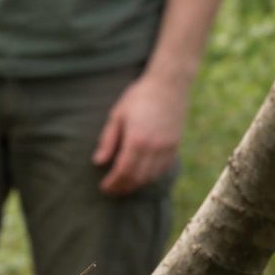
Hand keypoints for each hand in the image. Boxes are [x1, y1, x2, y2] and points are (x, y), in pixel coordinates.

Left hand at [93, 74, 188, 195]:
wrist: (169, 84)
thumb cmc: (138, 97)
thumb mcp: (117, 115)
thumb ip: (107, 140)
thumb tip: (98, 162)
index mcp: (136, 139)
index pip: (123, 171)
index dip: (112, 183)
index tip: (104, 188)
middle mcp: (154, 147)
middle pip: (137, 178)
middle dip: (123, 187)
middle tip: (112, 191)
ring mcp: (167, 147)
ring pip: (151, 176)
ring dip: (136, 184)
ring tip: (124, 186)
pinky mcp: (175, 145)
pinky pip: (163, 169)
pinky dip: (151, 176)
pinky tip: (141, 176)